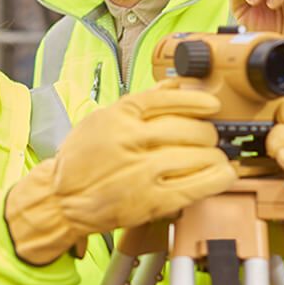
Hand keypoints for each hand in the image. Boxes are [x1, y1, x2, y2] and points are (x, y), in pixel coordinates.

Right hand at [6, 86, 236, 263]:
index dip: (197, 101)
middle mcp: (132, 140)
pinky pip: (197, 186)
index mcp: (119, 115)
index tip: (212, 105)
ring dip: (215, 156)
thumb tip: (175, 83)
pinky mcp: (151, 201)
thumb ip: (141, 101)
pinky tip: (224, 174)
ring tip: (217, 157)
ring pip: (198, 156)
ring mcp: (143, 172)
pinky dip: (217, 178)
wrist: (60, 200)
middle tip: (209, 137)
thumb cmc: (81, 159)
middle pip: (190, 129)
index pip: (169, 99)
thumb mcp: (103, 118)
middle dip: (208, 133)